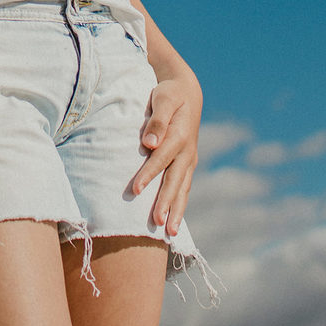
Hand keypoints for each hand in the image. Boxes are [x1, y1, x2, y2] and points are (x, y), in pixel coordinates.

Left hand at [130, 70, 202, 233]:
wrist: (187, 92)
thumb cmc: (169, 94)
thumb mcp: (163, 99)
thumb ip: (157, 120)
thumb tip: (149, 143)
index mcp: (180, 135)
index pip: (161, 159)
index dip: (149, 174)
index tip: (135, 190)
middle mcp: (187, 151)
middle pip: (175, 180)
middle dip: (166, 202)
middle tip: (156, 223)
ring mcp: (189, 159)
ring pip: (183, 189)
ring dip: (177, 210)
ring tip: (170, 233)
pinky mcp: (187, 164)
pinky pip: (184, 187)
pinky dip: (180, 204)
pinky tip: (173, 221)